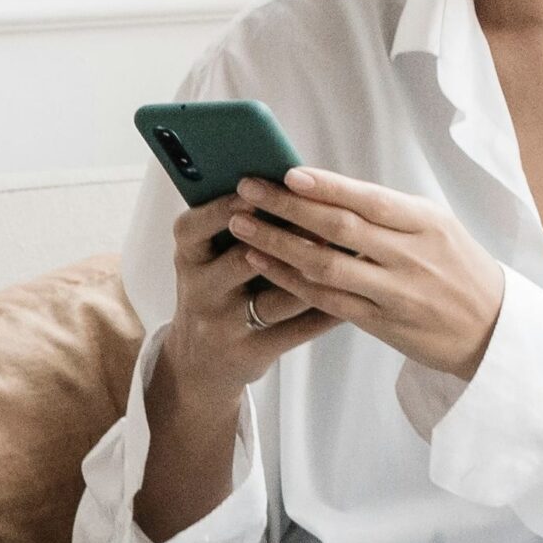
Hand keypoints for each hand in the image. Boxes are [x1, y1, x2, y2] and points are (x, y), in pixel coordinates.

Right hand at [166, 191, 344, 400]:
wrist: (200, 361)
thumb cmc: (219, 288)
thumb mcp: (210, 256)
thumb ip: (239, 222)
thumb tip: (290, 181)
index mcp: (188, 257)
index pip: (193, 228)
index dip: (222, 208)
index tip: (253, 190)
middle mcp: (199, 290)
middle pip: (240, 260)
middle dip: (284, 237)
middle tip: (322, 218)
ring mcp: (223, 325)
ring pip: (275, 299)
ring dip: (315, 274)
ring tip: (349, 253)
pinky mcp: (250, 353)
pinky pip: (295, 331)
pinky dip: (327, 312)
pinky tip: (353, 292)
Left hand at [228, 167, 505, 378]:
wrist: (491, 329)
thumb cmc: (457, 267)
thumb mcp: (436, 228)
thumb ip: (388, 212)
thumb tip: (326, 188)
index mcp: (427, 223)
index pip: (369, 199)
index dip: (327, 186)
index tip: (288, 172)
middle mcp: (411, 256)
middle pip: (340, 228)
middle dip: (287, 207)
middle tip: (247, 189)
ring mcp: (395, 293)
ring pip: (326, 266)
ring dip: (278, 243)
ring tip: (241, 225)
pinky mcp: (382, 323)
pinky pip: (327, 301)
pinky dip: (290, 280)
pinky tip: (263, 263)